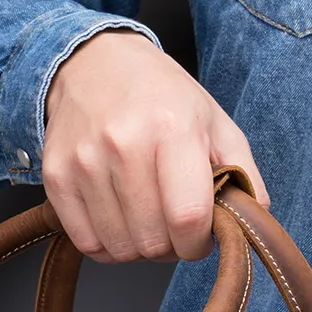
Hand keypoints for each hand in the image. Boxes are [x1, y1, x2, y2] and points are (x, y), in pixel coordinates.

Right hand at [43, 31, 268, 262]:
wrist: (93, 63)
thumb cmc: (161, 97)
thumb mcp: (214, 121)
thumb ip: (243, 172)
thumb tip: (255, 220)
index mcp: (173, 128)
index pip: (187, 217)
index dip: (197, 244)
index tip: (199, 238)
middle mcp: (124, 143)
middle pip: (152, 241)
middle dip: (170, 246)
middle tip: (172, 225)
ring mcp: (85, 161)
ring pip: (120, 248)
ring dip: (139, 247)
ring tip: (146, 218)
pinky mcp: (56, 176)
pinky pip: (87, 243)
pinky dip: (107, 245)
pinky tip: (119, 220)